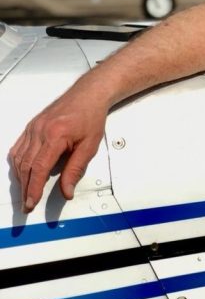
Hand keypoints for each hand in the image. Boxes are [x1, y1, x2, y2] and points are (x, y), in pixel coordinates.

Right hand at [9, 88, 107, 211]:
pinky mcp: (32, 125)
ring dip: (21, 177)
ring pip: (20, 158)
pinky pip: (19, 147)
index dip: (34, 188)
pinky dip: (18, 163)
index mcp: (56, 135)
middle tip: (27, 204)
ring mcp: (34, 127)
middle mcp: (40, 130)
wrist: (89, 94)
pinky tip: (22, 172)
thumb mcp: (90, 145)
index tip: (31, 203)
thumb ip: (76, 170)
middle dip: (26, 188)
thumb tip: (67, 192)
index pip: (39, 168)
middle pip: (26, 165)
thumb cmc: (91, 116)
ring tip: (26, 192)